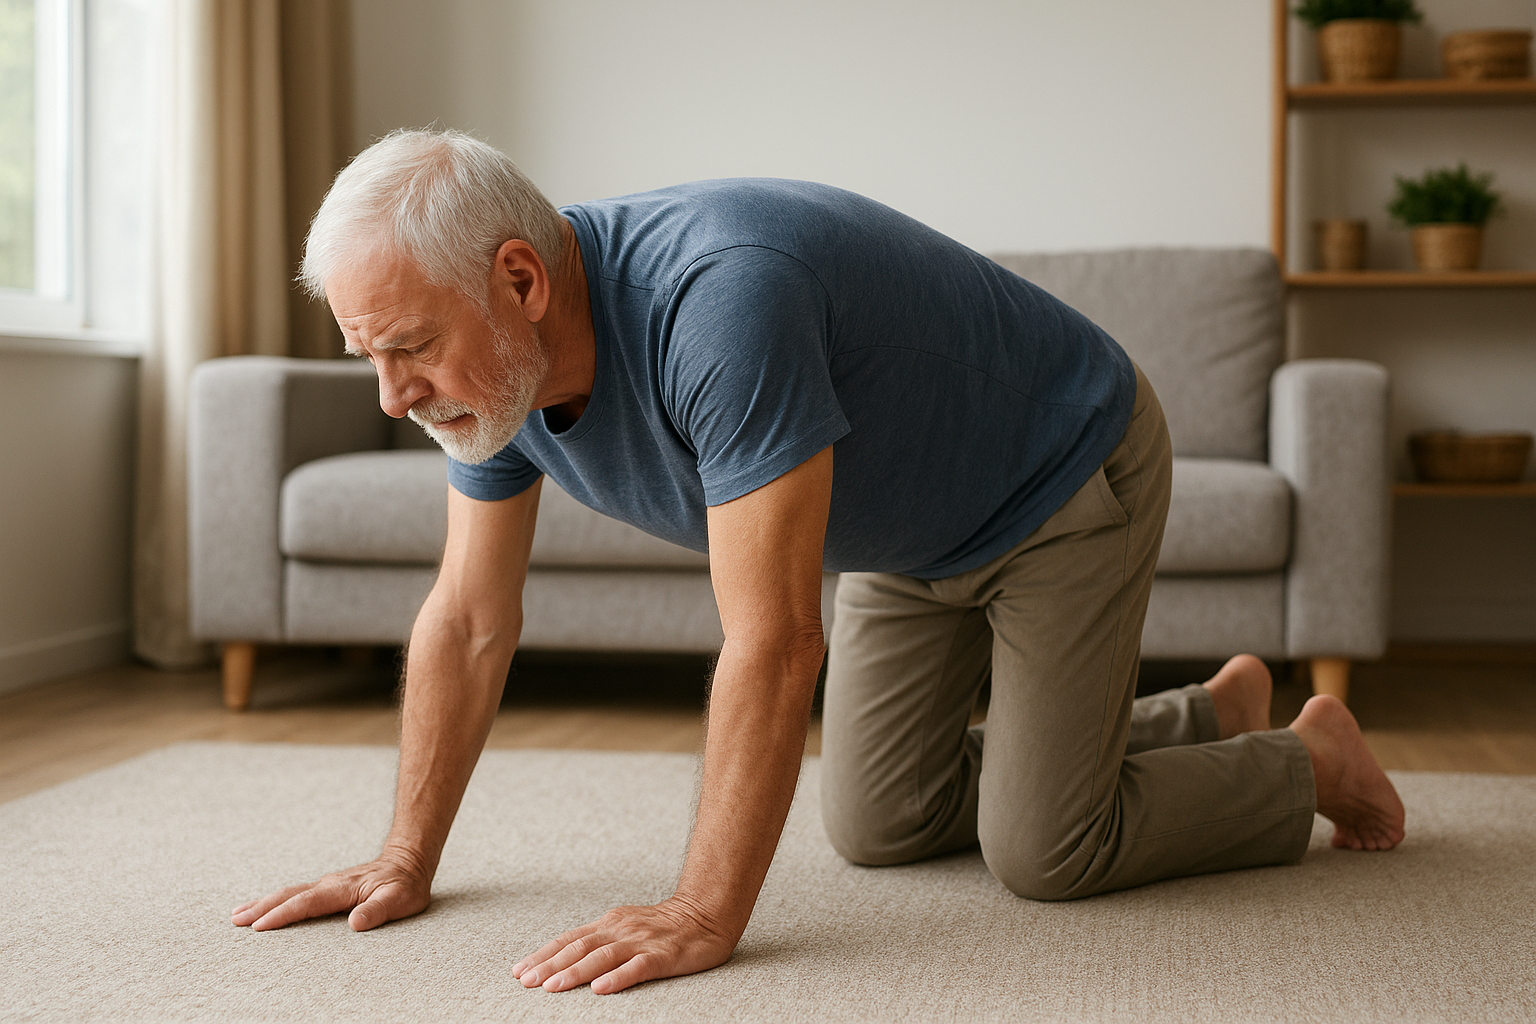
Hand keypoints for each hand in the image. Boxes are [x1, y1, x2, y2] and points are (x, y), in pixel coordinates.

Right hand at [231, 853, 430, 931]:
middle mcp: (330, 884)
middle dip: (262, 908)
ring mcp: (327, 884)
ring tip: (238, 914)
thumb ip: (378, 910)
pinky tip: (266, 907)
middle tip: (236, 920)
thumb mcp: (400, 899)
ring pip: (290, 893)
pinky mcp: (328, 887)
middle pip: (289, 896)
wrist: (409, 861)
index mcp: (342, 889)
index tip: (260, 926)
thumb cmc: (406, 884)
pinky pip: (297, 894)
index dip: (283, 915)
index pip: (307, 903)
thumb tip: (355, 923)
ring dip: (264, 903)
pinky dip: (277, 900)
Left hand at [513, 896, 737, 993]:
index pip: (568, 939)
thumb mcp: (626, 927)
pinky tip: (601, 989)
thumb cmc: (664, 925)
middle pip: (578, 948)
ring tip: (552, 986)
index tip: (518, 971)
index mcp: (609, 924)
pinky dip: (617, 978)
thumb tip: (565, 957)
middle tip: (525, 982)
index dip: (542, 955)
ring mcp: (641, 942)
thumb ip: (600, 941)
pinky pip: (637, 967)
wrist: (707, 912)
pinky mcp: (663, 955)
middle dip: (549, 965)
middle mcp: (620, 930)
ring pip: (601, 957)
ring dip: (574, 972)